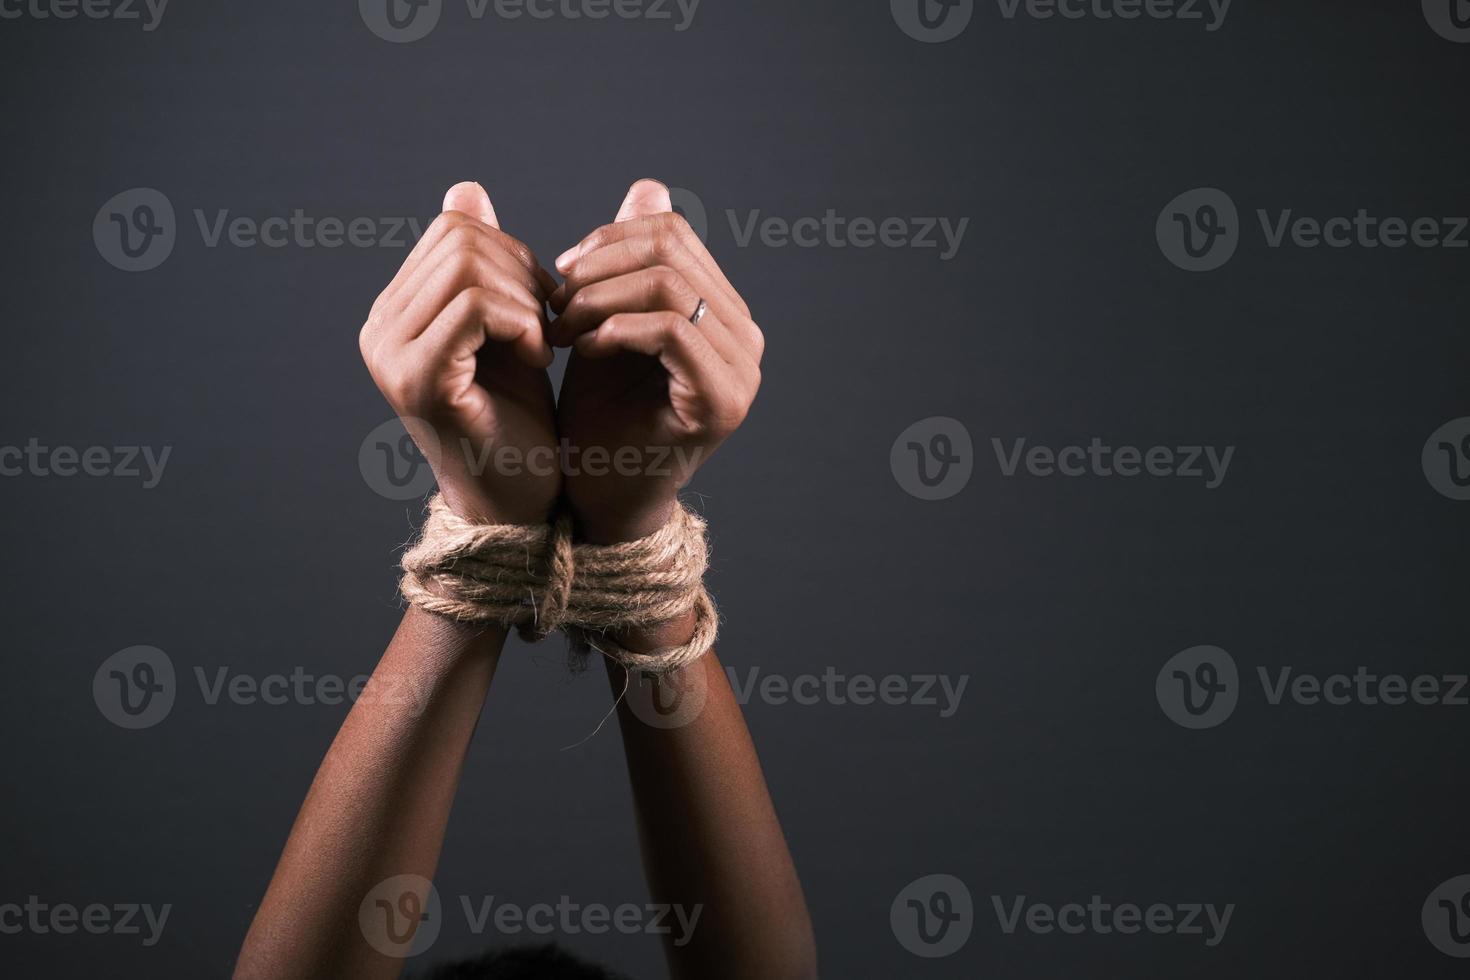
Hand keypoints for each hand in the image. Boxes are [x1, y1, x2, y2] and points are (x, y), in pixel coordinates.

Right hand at [359, 182, 559, 525]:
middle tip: (552, 321)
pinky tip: (540, 360)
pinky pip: (478, 307)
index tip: (544, 299)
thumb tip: (466, 190)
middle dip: (522, 270)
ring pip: (469, 267)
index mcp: (394, 310)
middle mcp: (379, 329)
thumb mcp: (506, 324)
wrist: (520, 498)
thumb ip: (486, 263)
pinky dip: (524, 324)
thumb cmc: (517, 415)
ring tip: (544, 344)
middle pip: (460, 237)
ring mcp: (391, 355)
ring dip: (527, 300)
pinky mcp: (420, 381)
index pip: (453, 228)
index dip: (513, 250)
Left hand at [549, 180, 764, 542]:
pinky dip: (617, 329)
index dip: (609, 239)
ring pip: (670, 286)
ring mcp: (741, 371)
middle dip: (600, 266)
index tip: (562, 272)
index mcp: (722, 311)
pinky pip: (670, 331)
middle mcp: (745, 337)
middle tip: (554, 298)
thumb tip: (648, 188)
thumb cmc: (600, 413)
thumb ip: (628, 261)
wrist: (599, 494)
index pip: (674, 233)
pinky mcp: (723, 402)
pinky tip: (585, 348)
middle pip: (673, 251)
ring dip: (600, 298)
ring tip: (562, 327)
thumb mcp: (607, 320)